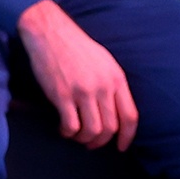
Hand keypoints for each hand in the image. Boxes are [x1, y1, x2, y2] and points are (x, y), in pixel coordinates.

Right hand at [18, 0, 137, 147]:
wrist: (49, 32)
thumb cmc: (75, 46)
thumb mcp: (104, 61)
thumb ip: (113, 84)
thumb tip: (115, 109)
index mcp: (116, 79)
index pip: (130, 116)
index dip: (127, 137)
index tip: (121, 147)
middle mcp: (103, 87)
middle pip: (110, 128)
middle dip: (101, 141)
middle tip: (91, 143)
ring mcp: (82, 91)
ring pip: (92, 130)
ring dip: (84, 139)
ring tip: (76, 135)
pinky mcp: (62, 94)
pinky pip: (71, 125)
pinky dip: (68, 132)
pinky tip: (63, 129)